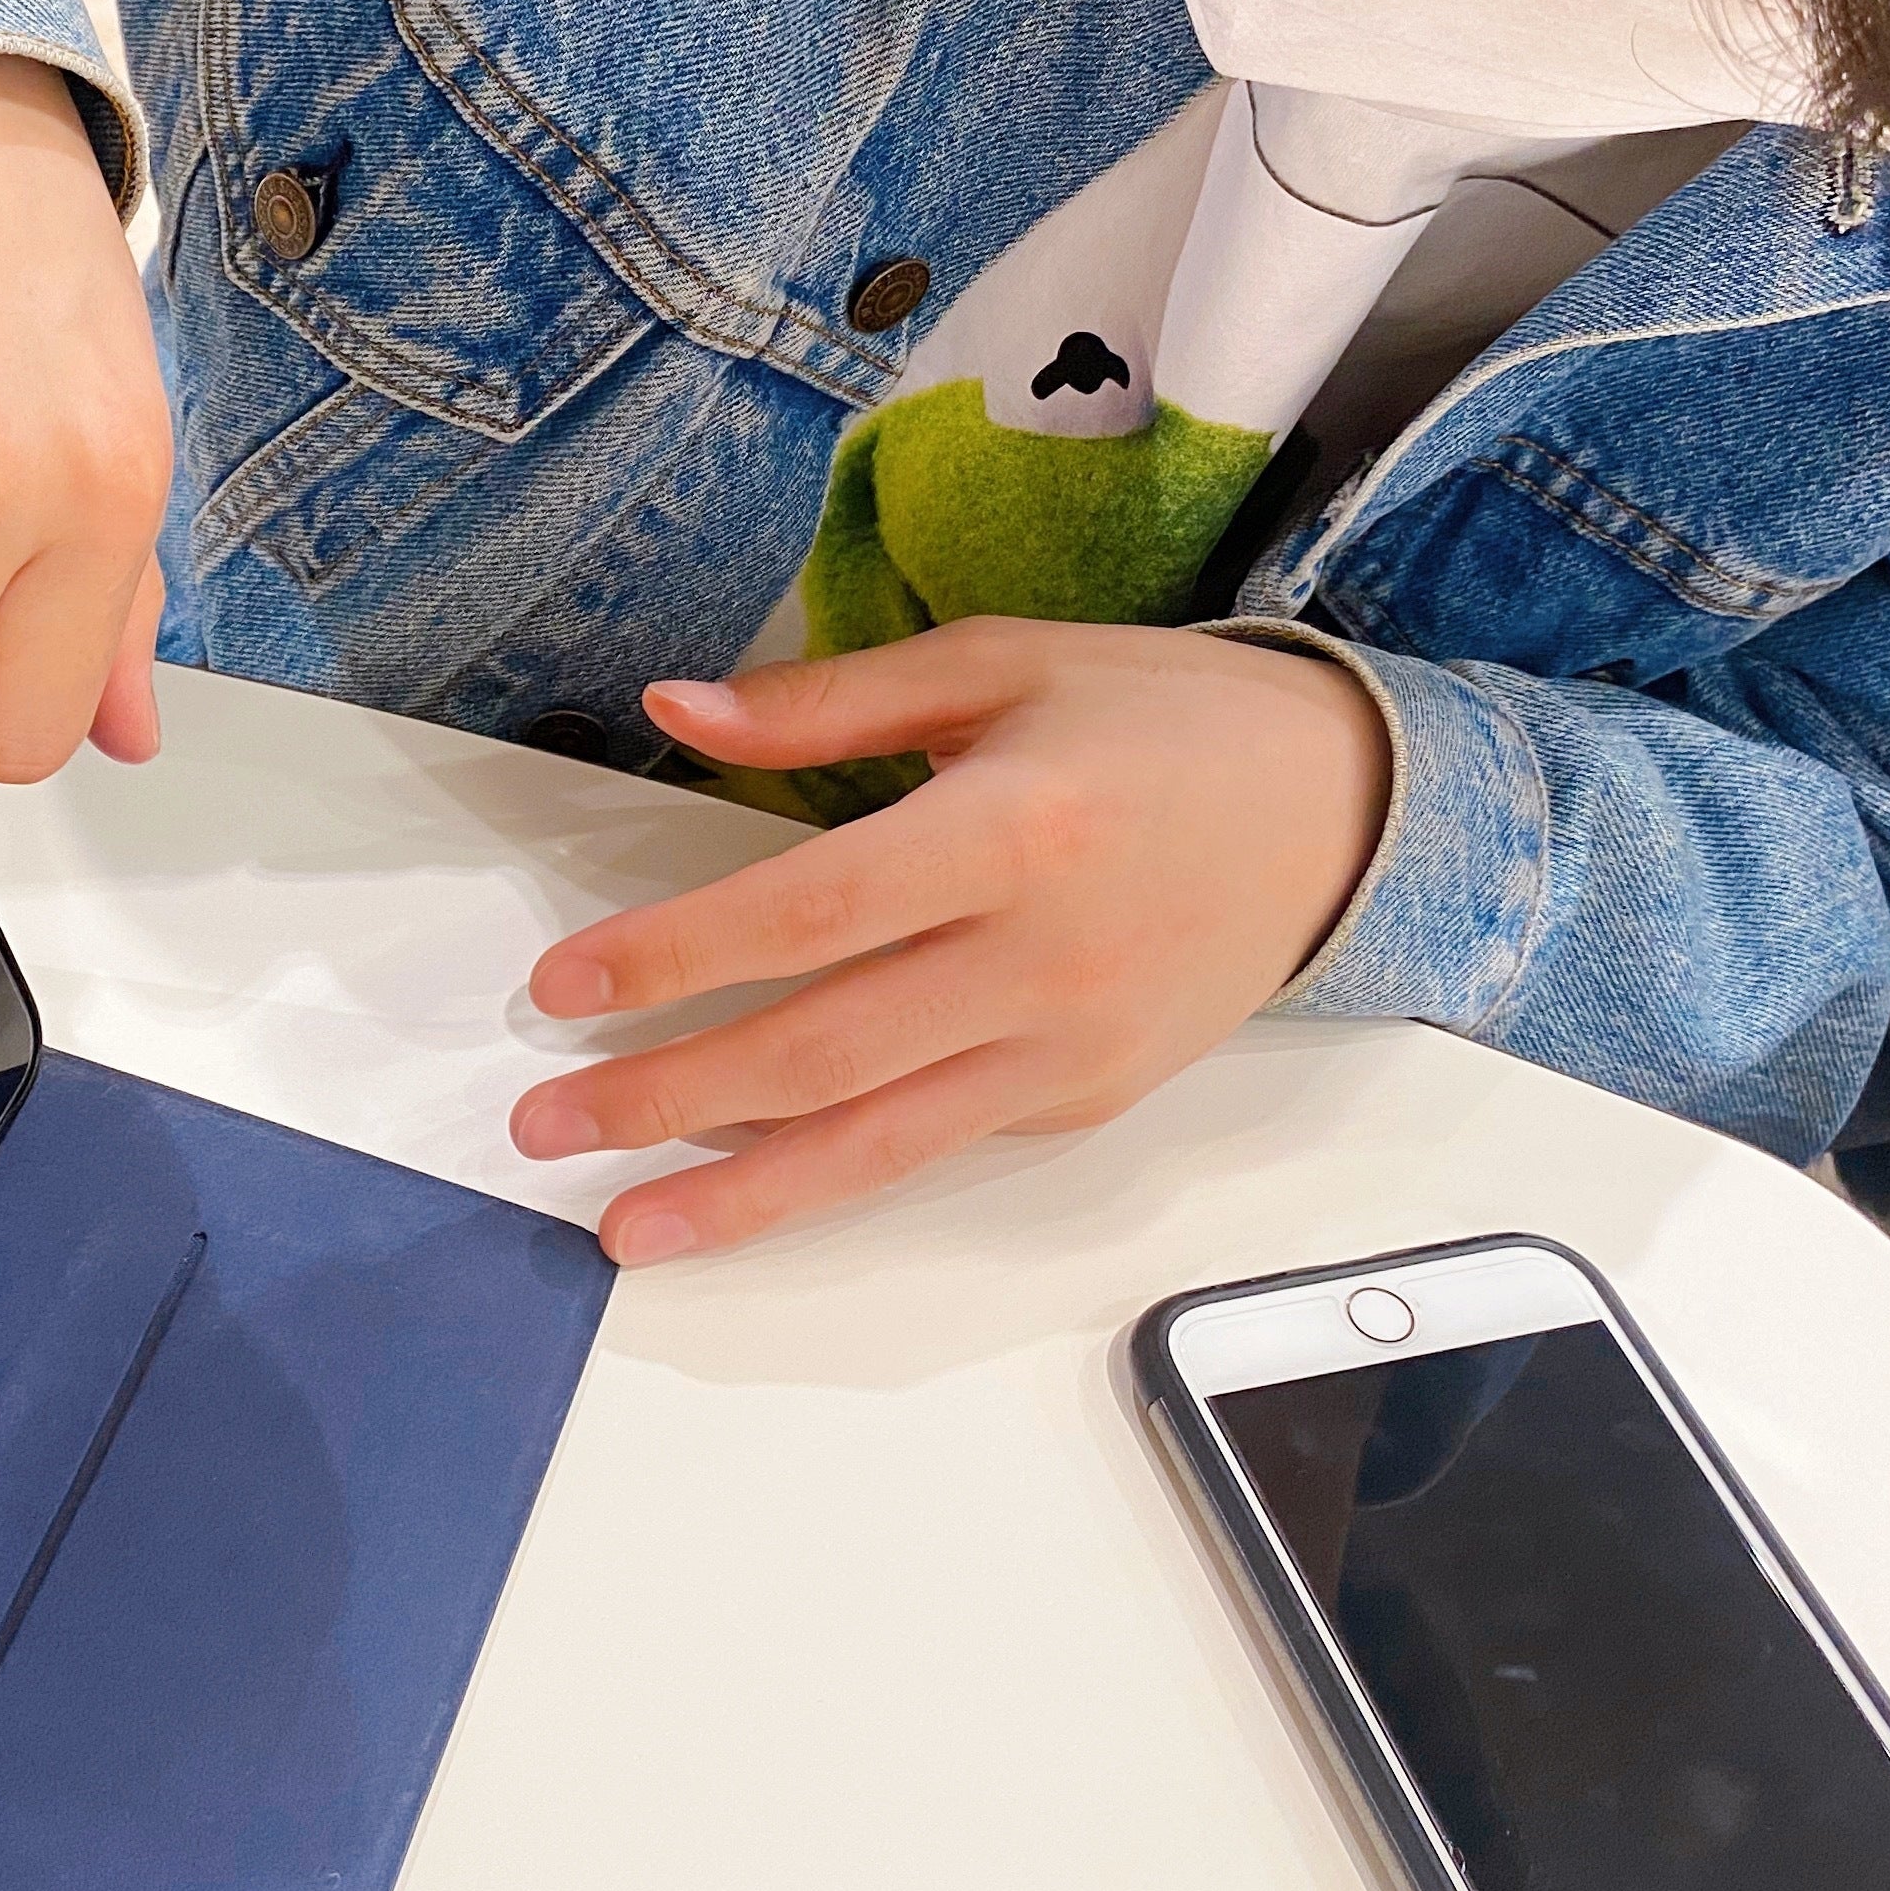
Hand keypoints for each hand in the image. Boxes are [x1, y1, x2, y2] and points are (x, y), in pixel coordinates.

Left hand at [513, 620, 1389, 1263]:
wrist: (1346, 813)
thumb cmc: (1160, 718)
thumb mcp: (1000, 665)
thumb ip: (830, 700)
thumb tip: (677, 707)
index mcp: (1011, 831)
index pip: (810, 912)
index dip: (676, 956)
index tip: (562, 989)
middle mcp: (1040, 959)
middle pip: (822, 1049)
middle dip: (667, 1098)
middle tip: (543, 1126)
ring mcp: (1067, 1050)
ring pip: (876, 1142)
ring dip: (734, 1194)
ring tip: (617, 1225)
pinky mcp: (1085, 1104)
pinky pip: (937, 1145)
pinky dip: (832, 1171)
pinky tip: (739, 1186)